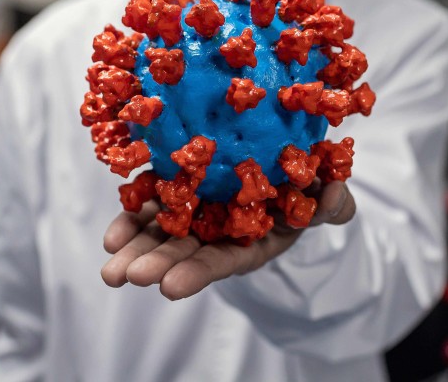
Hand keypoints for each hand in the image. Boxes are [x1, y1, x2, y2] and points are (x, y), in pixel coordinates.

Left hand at [100, 181, 356, 299]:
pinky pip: (150, 203)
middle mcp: (219, 231)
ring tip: (110, 269)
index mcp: (253, 238)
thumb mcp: (327, 194)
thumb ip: (333, 202)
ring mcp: (194, 210)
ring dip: (134, 250)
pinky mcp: (176, 185)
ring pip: (160, 234)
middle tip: (127, 276)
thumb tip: (336, 196)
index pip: (223, 260)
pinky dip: (131, 218)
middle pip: (184, 253)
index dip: (198, 273)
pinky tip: (112, 234)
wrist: (284, 159)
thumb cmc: (309, 184)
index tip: (169, 288)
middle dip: (156, 265)